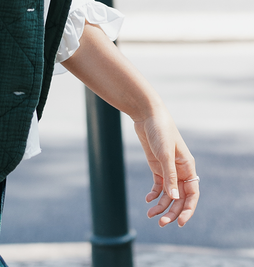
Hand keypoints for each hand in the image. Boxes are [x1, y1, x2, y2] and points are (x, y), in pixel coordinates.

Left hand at [133, 108, 199, 227]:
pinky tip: (148, 200)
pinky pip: (159, 185)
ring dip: (161, 205)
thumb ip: (170, 176)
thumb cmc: (160, 131)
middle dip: (172, 211)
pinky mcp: (157, 166)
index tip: (181, 223)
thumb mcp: (165, 154)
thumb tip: (175, 198)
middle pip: (179, 197)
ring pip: (168, 193)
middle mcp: (180, 170)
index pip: (192, 194)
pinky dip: (154, 194)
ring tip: (150, 214)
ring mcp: (168, 169)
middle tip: (160, 223)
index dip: (188, 210)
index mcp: (188, 167)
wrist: (147, 115)